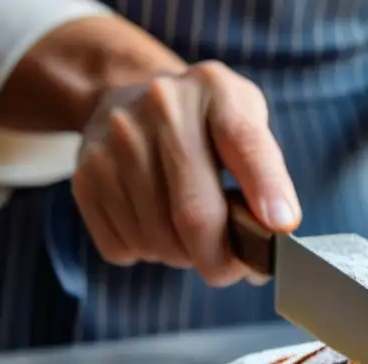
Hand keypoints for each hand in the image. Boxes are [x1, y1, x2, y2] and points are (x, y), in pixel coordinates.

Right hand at [72, 61, 300, 285]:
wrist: (127, 95)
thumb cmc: (203, 123)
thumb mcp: (245, 121)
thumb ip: (267, 172)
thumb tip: (274, 233)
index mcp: (214, 90)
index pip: (244, 143)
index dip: (266, 190)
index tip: (281, 227)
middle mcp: (161, 108)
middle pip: (194, 214)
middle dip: (220, 260)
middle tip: (231, 269)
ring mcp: (115, 142)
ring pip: (158, 242)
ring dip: (183, 257)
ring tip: (189, 234)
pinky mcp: (86, 176)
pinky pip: (124, 248)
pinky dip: (147, 254)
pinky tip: (154, 224)